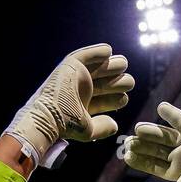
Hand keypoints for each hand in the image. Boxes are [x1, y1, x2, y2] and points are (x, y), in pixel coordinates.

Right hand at [4, 44, 133, 166]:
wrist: (51, 115)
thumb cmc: (66, 125)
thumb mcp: (88, 130)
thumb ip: (102, 128)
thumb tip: (115, 125)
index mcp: (84, 104)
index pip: (103, 99)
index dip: (114, 99)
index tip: (124, 98)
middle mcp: (80, 90)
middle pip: (103, 82)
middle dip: (117, 81)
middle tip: (129, 82)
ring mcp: (75, 77)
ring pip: (97, 68)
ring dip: (111, 65)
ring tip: (123, 65)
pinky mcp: (69, 65)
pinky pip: (85, 55)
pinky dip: (97, 52)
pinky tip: (108, 51)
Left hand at [124, 102, 180, 181]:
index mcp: (173, 171)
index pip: (152, 164)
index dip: (139, 160)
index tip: (126, 156)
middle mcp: (178, 156)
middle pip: (155, 148)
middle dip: (142, 145)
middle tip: (128, 141)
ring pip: (164, 135)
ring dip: (151, 131)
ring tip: (138, 129)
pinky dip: (172, 114)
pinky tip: (161, 107)